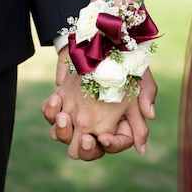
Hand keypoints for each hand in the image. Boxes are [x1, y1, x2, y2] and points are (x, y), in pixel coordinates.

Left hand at [42, 48, 156, 159]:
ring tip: (65, 116)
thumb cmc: (123, 62)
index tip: (104, 137)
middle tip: (85, 137)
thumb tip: (143, 148)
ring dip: (61, 130)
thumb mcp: (139, 83)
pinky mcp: (59, 102)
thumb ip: (143, 110)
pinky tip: (56, 98)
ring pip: (60, 136)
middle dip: (84, 149)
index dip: (109, 146)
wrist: (100, 40)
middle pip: (82, 151)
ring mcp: (73, 114)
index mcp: (113, 124)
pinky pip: (49, 115)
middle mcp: (92, 124)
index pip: (110, 146)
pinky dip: (50, 110)